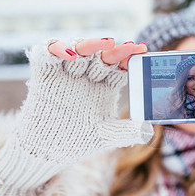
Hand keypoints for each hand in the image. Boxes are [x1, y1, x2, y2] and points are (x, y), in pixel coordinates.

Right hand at [0, 37, 153, 195]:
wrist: (47, 151)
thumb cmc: (79, 140)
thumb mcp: (107, 135)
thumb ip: (128, 131)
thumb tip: (149, 130)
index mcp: (105, 84)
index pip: (120, 65)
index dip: (130, 56)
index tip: (142, 50)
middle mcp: (88, 74)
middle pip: (102, 54)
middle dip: (115, 50)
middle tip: (127, 48)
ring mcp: (67, 72)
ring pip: (78, 48)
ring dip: (90, 45)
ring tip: (104, 45)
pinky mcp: (45, 74)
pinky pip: (47, 53)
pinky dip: (55, 49)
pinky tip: (68, 55)